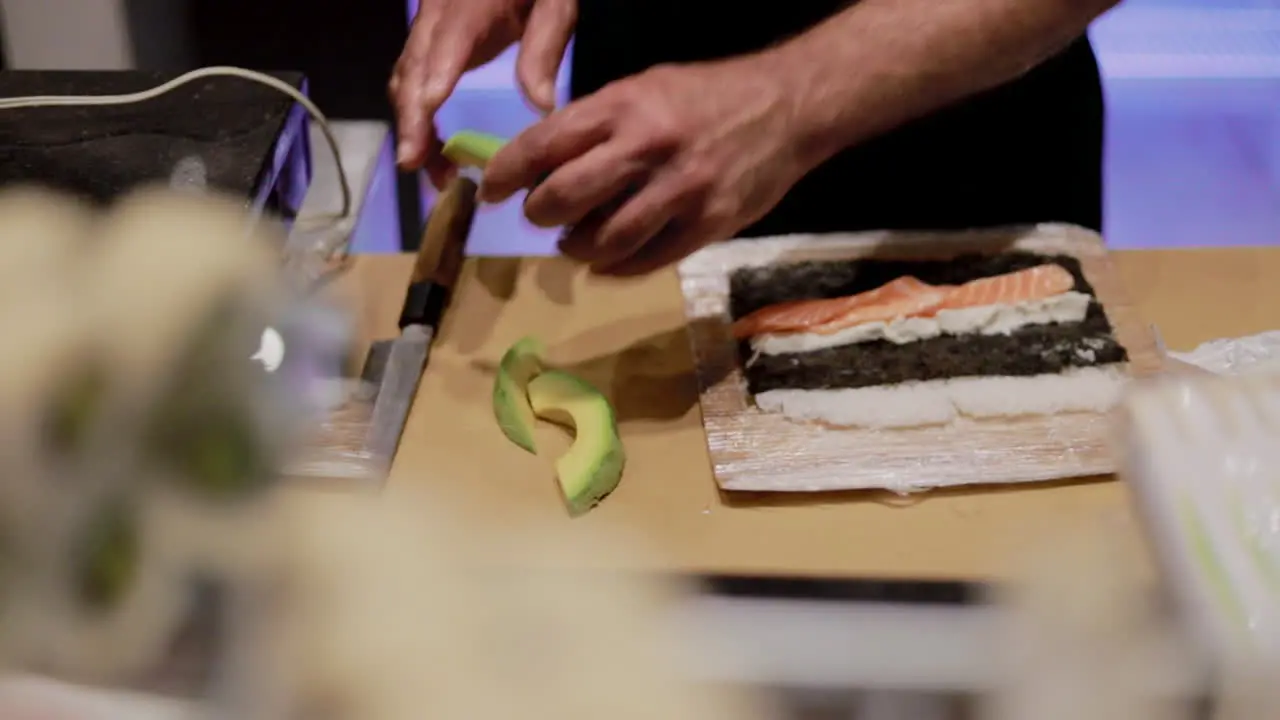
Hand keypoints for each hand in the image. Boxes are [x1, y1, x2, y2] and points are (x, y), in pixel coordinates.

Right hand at [390, 0, 575, 185]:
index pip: (447, 44)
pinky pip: (409, 79)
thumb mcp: (554, 4)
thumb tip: (542, 106)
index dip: (434, 80)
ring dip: (412, 126)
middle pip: (412, 70)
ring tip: (435, 174)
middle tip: (418, 168)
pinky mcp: (425, 40)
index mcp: (469, 6)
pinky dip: (415, 116)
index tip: (426, 116)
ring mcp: (425, 28)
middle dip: (412, 121)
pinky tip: (431, 148)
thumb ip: (544, 47)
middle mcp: (435, 16)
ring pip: (405, 79)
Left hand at [480, 58, 812, 276]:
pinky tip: (610, 262)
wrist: (788, 108)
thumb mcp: (645, 90)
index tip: (493, 191)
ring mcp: (681, 189)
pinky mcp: (708, 224)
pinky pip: (647, 260)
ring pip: (606, 240)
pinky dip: (618, 268)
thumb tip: (541, 165)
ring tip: (575, 245)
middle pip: (566, 196)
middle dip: (541, 215)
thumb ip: (597, 125)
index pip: (545, 143)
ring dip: (578, 249)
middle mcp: (648, 146)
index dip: (509, 173)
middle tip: (542, 219)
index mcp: (624, 106)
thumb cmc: (706, 98)